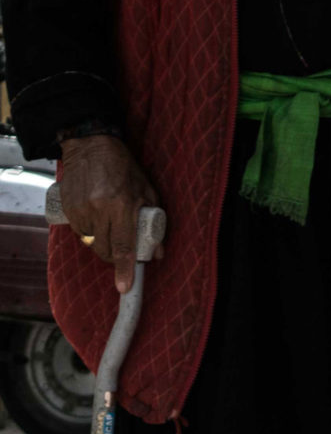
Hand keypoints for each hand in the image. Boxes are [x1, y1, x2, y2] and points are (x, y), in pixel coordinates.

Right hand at [59, 135, 161, 292]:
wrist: (91, 146)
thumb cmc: (123, 167)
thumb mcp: (145, 189)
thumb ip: (154, 218)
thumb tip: (158, 252)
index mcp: (122, 204)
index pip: (124, 244)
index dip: (125, 268)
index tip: (125, 287)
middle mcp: (100, 209)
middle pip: (106, 249)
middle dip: (115, 258)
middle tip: (123, 251)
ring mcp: (82, 209)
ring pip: (91, 243)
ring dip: (102, 243)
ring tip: (109, 226)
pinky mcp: (69, 209)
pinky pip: (80, 232)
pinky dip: (89, 233)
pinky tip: (95, 220)